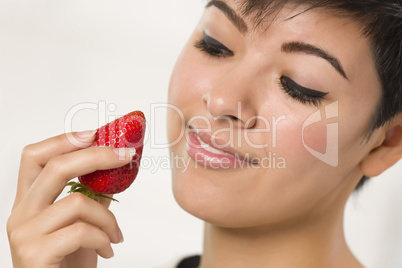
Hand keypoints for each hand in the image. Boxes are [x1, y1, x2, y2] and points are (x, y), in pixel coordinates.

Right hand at [7, 131, 129, 267]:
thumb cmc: (67, 263)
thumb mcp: (80, 225)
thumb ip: (90, 198)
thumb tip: (113, 169)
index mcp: (29, 202)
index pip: (34, 157)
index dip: (63, 140)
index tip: (94, 133)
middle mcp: (20, 213)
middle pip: (54, 167)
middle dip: (96, 156)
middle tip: (126, 155)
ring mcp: (24, 233)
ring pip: (77, 202)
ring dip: (108, 217)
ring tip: (115, 235)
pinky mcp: (35, 253)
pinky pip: (82, 231)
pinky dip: (104, 238)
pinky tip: (108, 250)